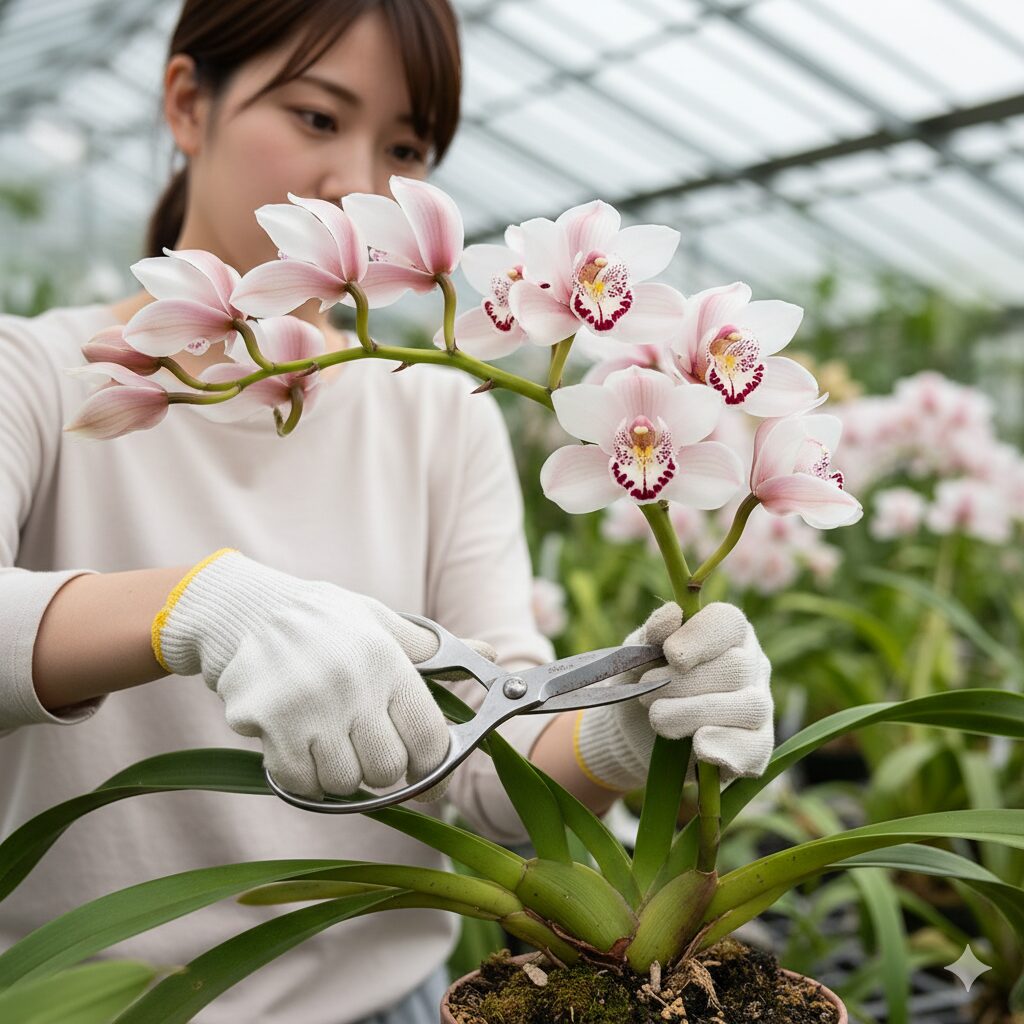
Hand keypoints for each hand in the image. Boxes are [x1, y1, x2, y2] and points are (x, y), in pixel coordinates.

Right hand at [152, 549, 493, 799]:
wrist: (248, 609)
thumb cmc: (327, 620)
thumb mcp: (383, 623)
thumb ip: (435, 651)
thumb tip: (493, 654)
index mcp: (388, 660)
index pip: (429, 739)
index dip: (429, 764)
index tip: (419, 766)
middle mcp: (352, 684)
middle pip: (387, 770)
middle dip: (382, 770)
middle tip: (367, 749)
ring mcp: (307, 706)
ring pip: (343, 783)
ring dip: (339, 774)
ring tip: (329, 740)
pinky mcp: (267, 723)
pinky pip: (300, 783)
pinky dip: (303, 778)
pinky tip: (298, 746)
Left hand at [574, 602, 773, 791]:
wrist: (633, 731)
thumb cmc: (642, 681)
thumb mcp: (637, 654)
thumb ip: (651, 633)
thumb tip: (672, 614)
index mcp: (725, 632)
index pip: (729, 622)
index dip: (701, 636)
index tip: (670, 654)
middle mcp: (750, 664)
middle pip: (737, 667)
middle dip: (685, 683)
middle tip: (647, 694)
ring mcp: (758, 704)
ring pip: (750, 706)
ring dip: (696, 713)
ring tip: (658, 719)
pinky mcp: (755, 745)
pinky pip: (757, 748)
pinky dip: (727, 748)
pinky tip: (699, 745)